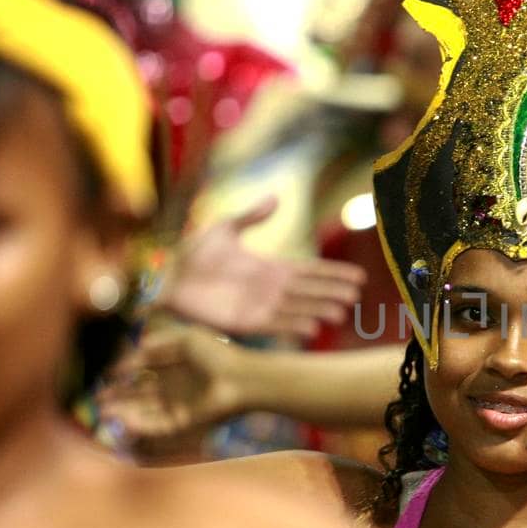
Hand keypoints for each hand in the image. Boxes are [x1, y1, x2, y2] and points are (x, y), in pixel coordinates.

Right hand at [99, 326, 243, 441]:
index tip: (104, 378)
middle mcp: (173, 389)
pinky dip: (140, 425)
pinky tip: (124, 421)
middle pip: (139, 396)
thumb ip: (156, 343)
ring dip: (124, 413)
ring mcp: (177, 407)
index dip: (123, 376)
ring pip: (144, 413)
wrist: (240, 377)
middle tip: (97, 401)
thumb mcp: (184, 339)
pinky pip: (156, 427)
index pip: (142, 373)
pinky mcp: (183, 423)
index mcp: (174, 367)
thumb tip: (132, 349)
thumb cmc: (216, 354)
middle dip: (118, 398)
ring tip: (103, 413)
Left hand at [162, 196, 364, 337]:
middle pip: (310, 293)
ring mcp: (259, 307)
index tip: (359, 277)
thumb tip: (277, 198)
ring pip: (297, 310)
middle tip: (356, 297)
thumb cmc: (194, 255)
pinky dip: (292, 327)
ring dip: (319, 312)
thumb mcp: (225, 229)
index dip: (334, 274)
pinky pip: (274, 326)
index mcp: (271, 268)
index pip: (310, 272)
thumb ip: (251, 217)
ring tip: (340, 314)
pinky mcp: (244, 323)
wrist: (167, 277)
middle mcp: (271, 290)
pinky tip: (311, 329)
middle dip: (333, 294)